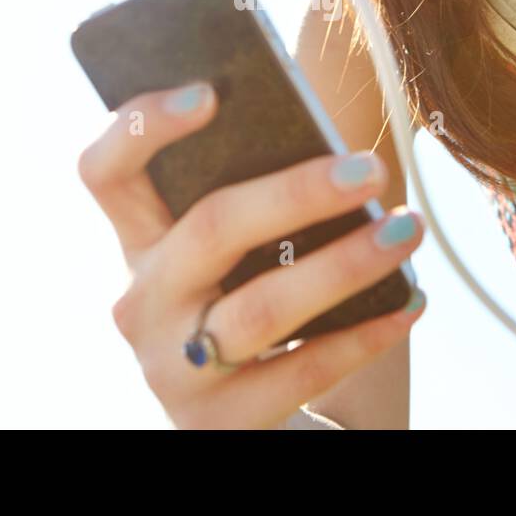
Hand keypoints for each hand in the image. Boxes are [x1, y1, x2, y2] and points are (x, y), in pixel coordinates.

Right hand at [77, 81, 425, 428]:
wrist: (245, 411)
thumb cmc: (252, 294)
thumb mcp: (235, 248)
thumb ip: (253, 193)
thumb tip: (332, 146)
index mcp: (139, 239)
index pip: (104, 172)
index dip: (144, 126)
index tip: (211, 91)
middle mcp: (142, 301)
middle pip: (207, 230)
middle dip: (296, 193)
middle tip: (371, 168)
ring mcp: (170, 368)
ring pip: (259, 308)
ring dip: (343, 265)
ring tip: (406, 230)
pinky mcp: (214, 424)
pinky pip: (299, 372)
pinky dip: (363, 334)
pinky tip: (411, 301)